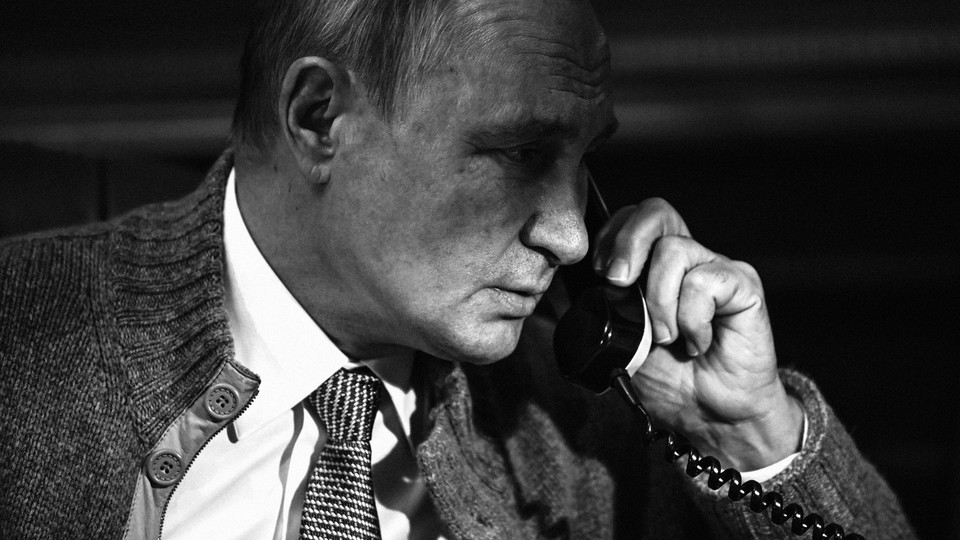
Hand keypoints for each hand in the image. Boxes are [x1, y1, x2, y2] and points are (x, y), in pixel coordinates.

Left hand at [594, 199, 803, 470]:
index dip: (610, 235)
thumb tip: (591, 286)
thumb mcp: (620, 343)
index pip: (631, 220)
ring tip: (667, 338)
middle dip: (627, 242)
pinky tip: (698, 344)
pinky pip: (704, 282)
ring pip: (673, 251)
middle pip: (655, 212)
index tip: (598, 273)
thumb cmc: (669, 379)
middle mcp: (685, 259)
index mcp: (652, 266)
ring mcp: (714, 267)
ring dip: (660, 302)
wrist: (710, 416)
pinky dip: (692, 320)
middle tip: (617, 281)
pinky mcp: (742, 284)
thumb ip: (607, 308)